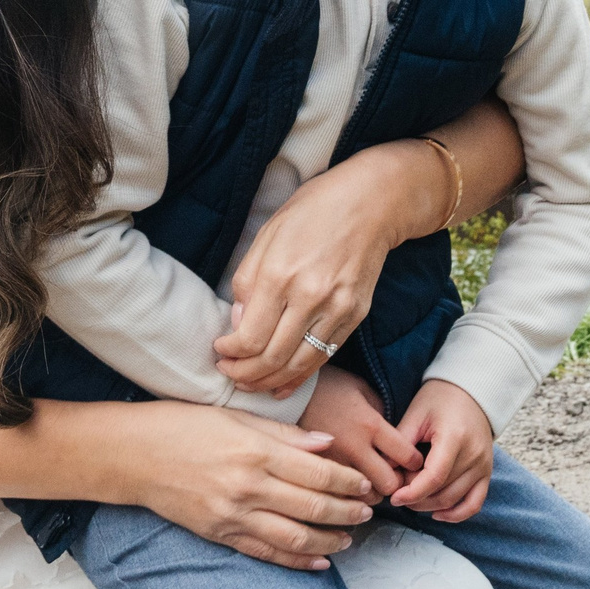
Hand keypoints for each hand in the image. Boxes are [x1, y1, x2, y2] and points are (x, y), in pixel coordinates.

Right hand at [126, 405, 378, 572]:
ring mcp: (234, 514)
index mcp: (256, 450)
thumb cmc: (183, 425)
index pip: (318, 473)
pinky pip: (267, 553)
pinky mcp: (220, 534)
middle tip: (367, 513)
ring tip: (348, 539)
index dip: (349, 482)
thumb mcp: (236, 415)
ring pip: (295, 537)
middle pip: (313, 507)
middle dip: (347, 512)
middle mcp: (249, 486)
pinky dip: (297, 560)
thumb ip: (285, 434)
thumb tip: (327, 444)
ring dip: (329, 541)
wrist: (135, 454)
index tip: (365, 485)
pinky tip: (318, 562)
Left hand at [214, 148, 415, 396]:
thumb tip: (238, 324)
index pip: (249, 337)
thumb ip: (247, 282)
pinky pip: (323, 357)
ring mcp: (337, 309)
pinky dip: (300, 376)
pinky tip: (281, 384)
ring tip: (250, 383)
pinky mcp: (355, 316)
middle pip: (272, 358)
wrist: (369, 204)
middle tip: (229, 373)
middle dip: (244, 374)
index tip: (220, 351)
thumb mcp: (266, 236)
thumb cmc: (311, 212)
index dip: (230, 353)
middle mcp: (310, 297)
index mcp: (280, 274)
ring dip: (269, 382)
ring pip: (298, 365)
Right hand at [297, 366, 424, 500]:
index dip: (415, 462)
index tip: (411, 461)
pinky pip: (340, 498)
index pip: (407, 455)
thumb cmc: (328, 387)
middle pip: (389, 485)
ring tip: (367, 482)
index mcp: (369, 424)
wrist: (288, 393)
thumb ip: (381, 412)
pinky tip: (347, 488)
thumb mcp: (360, 388)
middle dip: (393, 483)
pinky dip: (347, 497)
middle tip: (388, 475)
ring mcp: (334, 464)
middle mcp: (354, 448)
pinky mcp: (316, 474)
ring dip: (370, 493)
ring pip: (365, 498)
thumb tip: (392, 437)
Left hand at [388, 380, 494, 522]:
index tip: (393, 497)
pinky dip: (456, 514)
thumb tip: (383, 470)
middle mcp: (473, 455)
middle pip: (443, 491)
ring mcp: (483, 466)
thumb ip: (401, 442)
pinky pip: (474, 503)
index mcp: (455, 438)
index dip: (413, 492)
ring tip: (411, 498)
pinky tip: (436, 514)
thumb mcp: (416, 414)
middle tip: (397, 492)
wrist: (470, 390)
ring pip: (455, 500)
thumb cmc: (439, 398)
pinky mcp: (486, 473)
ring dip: (430, 506)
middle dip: (416, 498)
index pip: (435, 476)